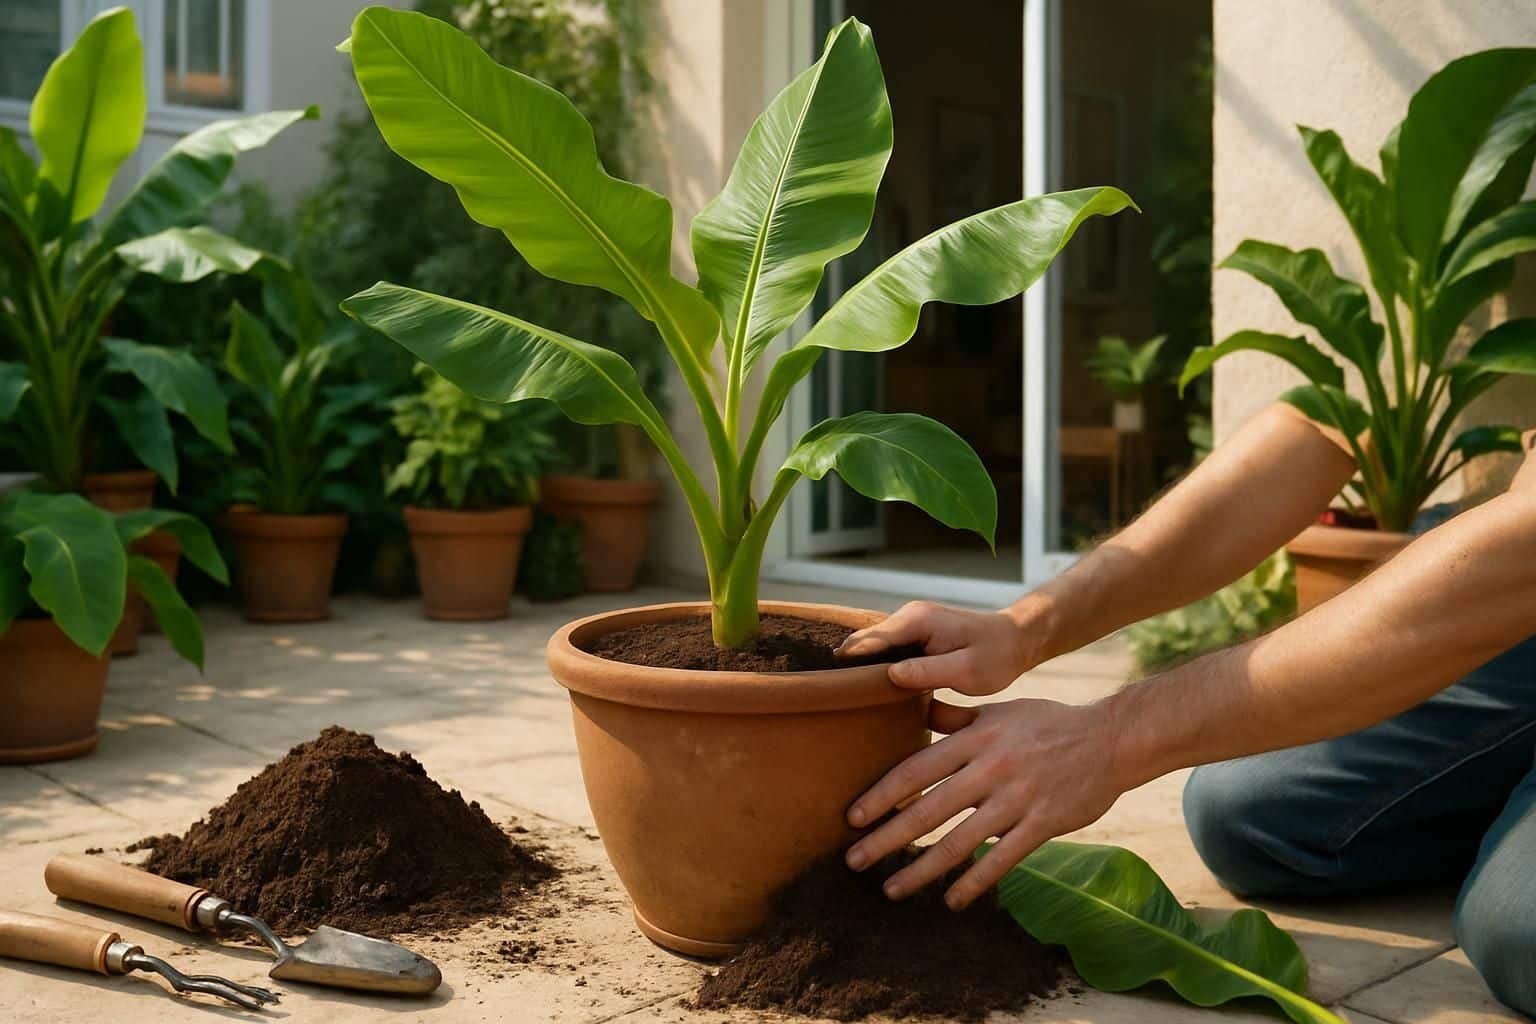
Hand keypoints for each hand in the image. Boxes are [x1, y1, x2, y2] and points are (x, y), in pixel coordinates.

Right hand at [836, 600, 1046, 695]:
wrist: (1014, 640)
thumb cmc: (996, 656)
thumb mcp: (967, 670)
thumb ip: (928, 671)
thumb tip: (890, 675)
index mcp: (916, 621)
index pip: (868, 642)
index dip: (848, 665)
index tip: (835, 691)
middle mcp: (906, 617)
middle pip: (862, 642)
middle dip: (848, 667)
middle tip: (837, 701)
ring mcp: (907, 624)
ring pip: (870, 646)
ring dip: (860, 669)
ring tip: (848, 700)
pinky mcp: (912, 635)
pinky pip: (883, 650)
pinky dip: (874, 667)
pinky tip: (871, 692)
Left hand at [844, 697, 1130, 908]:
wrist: (1110, 739)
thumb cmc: (1047, 723)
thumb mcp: (998, 712)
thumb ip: (955, 719)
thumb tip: (914, 710)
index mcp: (975, 739)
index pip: (916, 769)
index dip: (881, 795)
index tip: (852, 817)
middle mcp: (990, 769)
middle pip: (928, 809)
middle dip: (886, 838)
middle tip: (854, 860)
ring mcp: (1016, 798)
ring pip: (959, 842)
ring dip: (921, 870)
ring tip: (892, 889)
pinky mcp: (1042, 824)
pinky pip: (1001, 859)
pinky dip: (974, 882)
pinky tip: (952, 901)